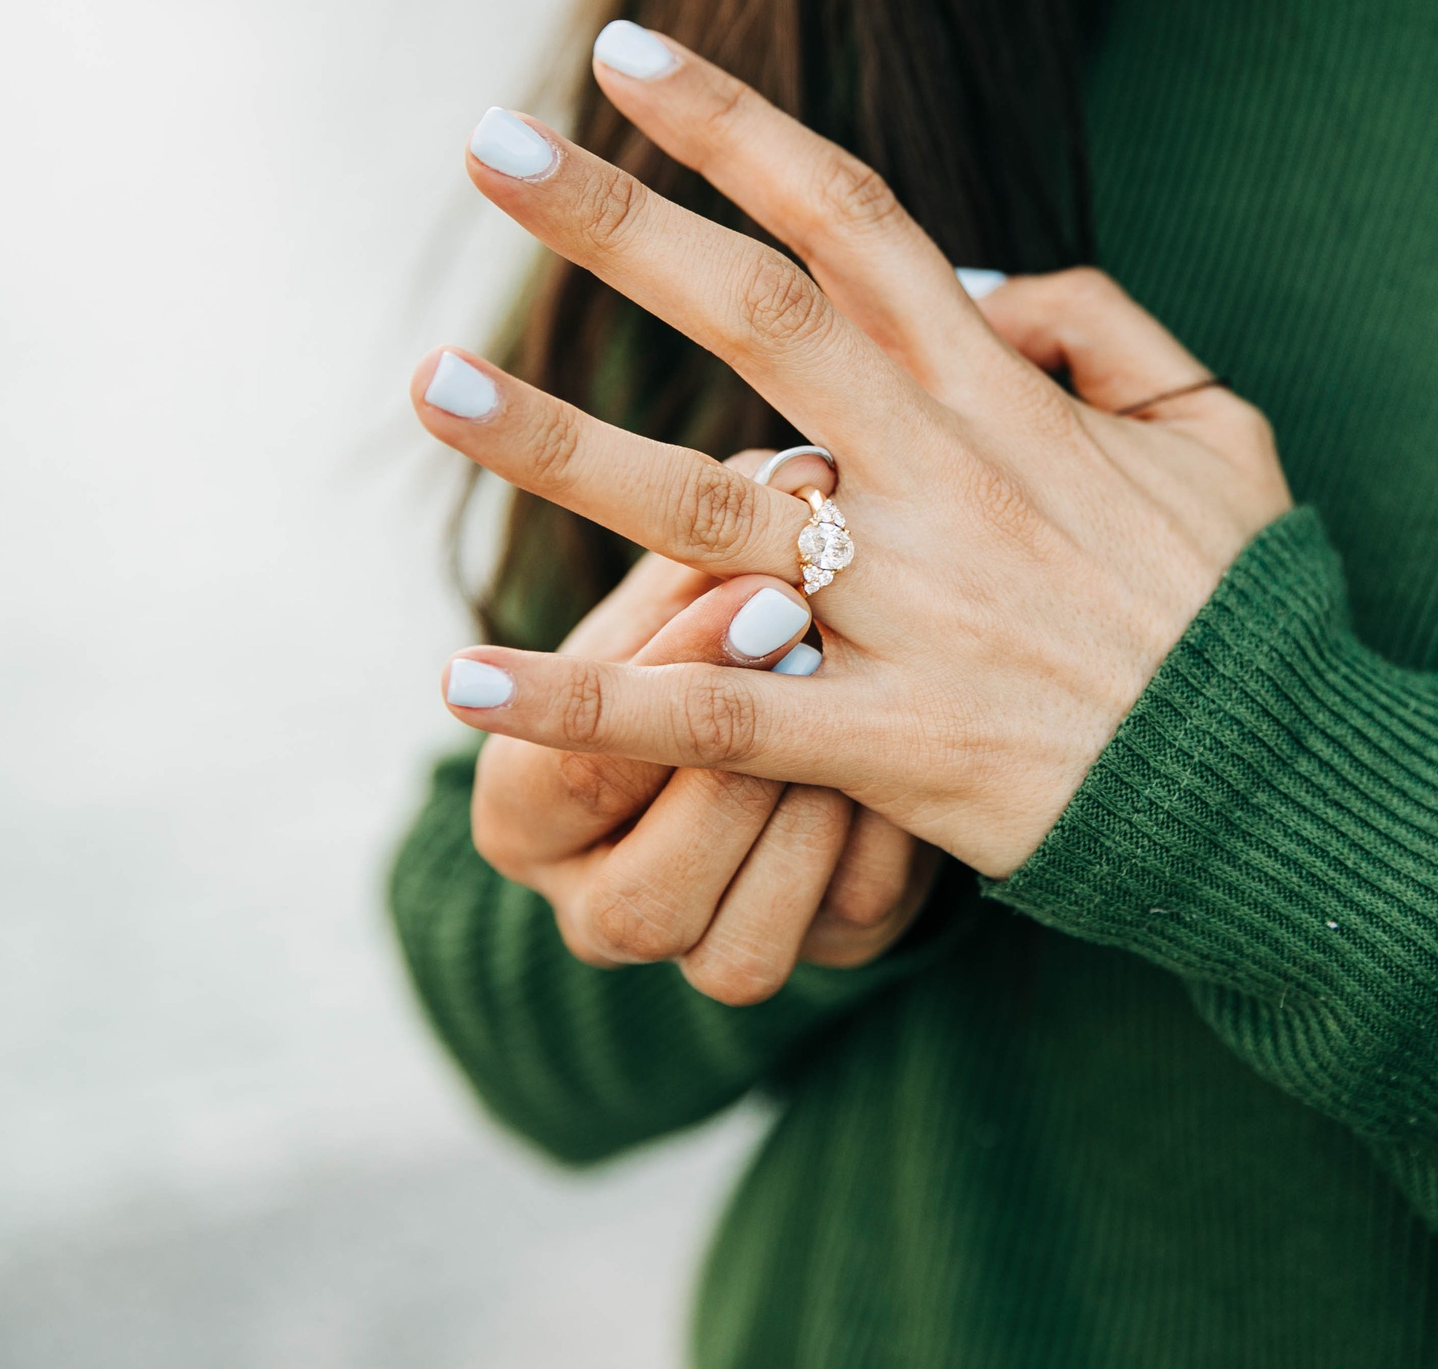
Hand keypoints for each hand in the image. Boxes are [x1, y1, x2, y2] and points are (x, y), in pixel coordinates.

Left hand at [418, 31, 1291, 877]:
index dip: (736, 125)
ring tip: (434, 382)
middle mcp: (942, 479)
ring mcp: (909, 609)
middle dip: (618, 221)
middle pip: (756, 316)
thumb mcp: (1216, 429)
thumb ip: (1102, 330)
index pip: (855, 219)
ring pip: (702, 505)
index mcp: (1006, 397)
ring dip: (557, 442)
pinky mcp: (887, 741)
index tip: (624, 56)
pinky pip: (711, 714)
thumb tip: (986, 285)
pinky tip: (459, 682)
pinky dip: (581, 702)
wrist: (1289, 793)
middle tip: (487, 145)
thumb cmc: (1244, 609)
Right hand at [462, 473, 939, 1003]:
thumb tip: (781, 484)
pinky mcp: (811, 952)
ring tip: (863, 727)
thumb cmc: (716, 618)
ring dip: (806, 827)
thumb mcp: (685, 587)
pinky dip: (881, 850)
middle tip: (814, 670)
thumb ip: (699, 547)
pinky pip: (848, 927)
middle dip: (733, 791)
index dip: (668, 681)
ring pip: (741, 953)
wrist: (810, 702)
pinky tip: (916, 776)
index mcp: (521, 807)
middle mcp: (590, 905)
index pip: (566, 773)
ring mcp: (696, 948)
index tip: (751, 592)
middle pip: (646, 896)